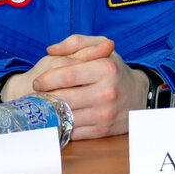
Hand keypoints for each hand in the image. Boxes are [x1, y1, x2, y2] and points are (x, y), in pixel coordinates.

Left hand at [9, 34, 149, 139]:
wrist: (137, 96)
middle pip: (63, 97)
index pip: (67, 74)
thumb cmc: (114, 70)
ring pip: (66, 116)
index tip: (38, 82)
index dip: (47, 79)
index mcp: (106, 69)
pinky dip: (62, 125)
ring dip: (50, 112)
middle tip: (37, 95)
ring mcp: (104, 114)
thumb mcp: (101, 48)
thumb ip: (76, 42)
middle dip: (44, 97)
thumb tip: (51, 50)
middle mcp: (107, 92)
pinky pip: (72, 131)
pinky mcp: (101, 131)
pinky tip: (58, 117)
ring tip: (43, 106)